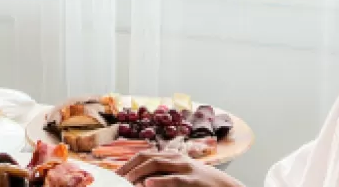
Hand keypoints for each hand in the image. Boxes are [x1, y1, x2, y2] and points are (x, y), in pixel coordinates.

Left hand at [116, 151, 242, 186]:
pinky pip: (173, 179)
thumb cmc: (197, 181)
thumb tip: (141, 180)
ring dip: (139, 172)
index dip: (128, 163)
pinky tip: (148, 184)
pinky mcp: (192, 179)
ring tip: (127, 181)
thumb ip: (162, 173)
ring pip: (157, 165)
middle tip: (116, 178)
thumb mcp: (178, 173)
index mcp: (170, 155)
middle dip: (129, 167)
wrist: (223, 185)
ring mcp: (184, 167)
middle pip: (146, 157)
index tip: (115, 174)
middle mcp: (175, 157)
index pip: (143, 155)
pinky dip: (160, 181)